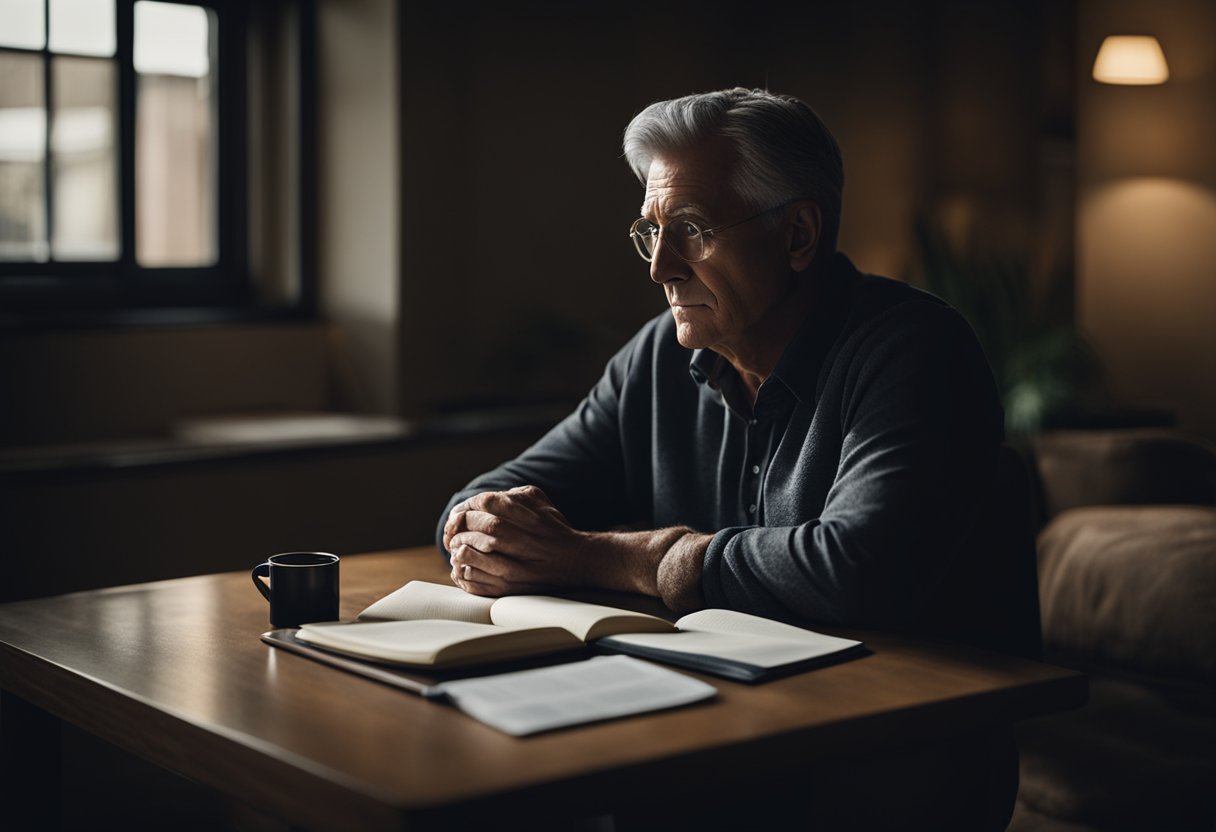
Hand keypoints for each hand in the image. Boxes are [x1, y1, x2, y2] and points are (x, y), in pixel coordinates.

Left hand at [444, 486, 584, 595]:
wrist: (576, 561)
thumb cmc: (553, 529)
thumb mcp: (539, 501)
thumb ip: (512, 494)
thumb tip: (479, 500)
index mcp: (524, 514)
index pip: (483, 502)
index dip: (466, 506)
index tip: (461, 513)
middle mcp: (518, 538)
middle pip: (474, 525)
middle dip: (459, 527)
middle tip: (454, 532)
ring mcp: (512, 565)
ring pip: (469, 552)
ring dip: (458, 548)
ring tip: (457, 548)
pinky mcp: (508, 587)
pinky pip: (473, 577)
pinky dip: (462, 570)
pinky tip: (463, 566)